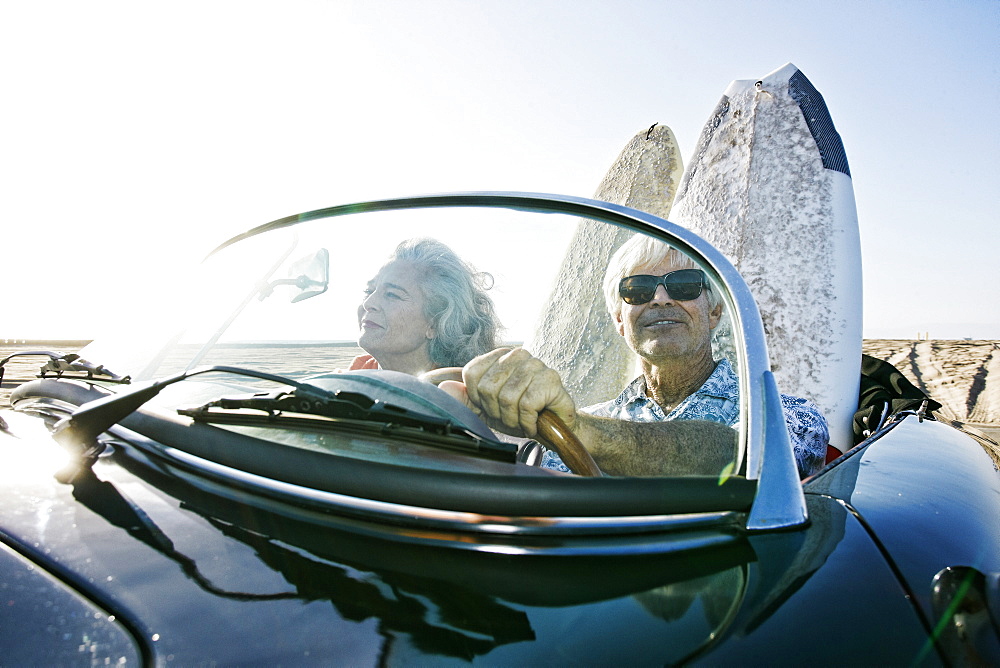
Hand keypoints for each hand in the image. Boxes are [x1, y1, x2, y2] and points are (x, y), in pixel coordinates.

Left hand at [444, 348, 576, 438]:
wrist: (553, 428)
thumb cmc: (519, 414)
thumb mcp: (486, 410)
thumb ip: (464, 399)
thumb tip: (444, 387)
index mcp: (499, 356)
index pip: (472, 374)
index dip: (478, 399)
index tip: (493, 407)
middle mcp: (517, 354)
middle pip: (487, 387)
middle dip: (497, 411)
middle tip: (512, 415)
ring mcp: (535, 364)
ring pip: (507, 397)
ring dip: (513, 419)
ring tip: (523, 418)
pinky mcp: (550, 379)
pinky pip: (526, 405)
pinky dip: (528, 422)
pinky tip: (535, 421)